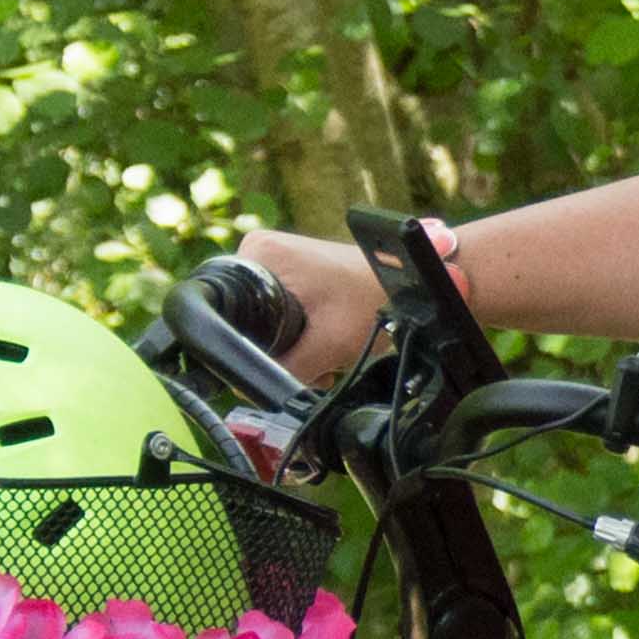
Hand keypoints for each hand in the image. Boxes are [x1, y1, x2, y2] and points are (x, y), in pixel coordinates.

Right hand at [234, 229, 385, 379]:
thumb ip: (289, 369)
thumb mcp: (329, 343)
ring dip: (295, 342)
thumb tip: (252, 389)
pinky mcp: (293, 269)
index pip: (228, 308)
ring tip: (327, 347)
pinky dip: (302, 331)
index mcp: (259, 253)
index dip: (247, 343)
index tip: (282, 357)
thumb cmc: (376, 299)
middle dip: (279, 346)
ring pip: (267, 318)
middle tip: (315, 353)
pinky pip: (282, 309)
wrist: (410, 285)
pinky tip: (326, 338)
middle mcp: (260, 249)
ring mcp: (277, 258)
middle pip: (249, 317)